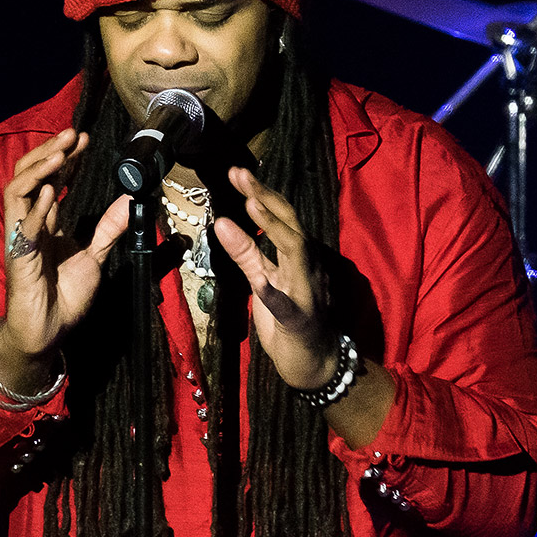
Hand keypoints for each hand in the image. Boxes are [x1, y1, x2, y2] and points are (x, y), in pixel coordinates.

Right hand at [0, 129, 128, 379]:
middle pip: (31, 176)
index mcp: (47, 221)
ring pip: (18, 191)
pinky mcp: (18, 255)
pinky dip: (36, 208)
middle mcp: (30, 223)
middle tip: (72, 133)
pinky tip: (51, 193)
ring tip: (60, 153)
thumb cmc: (64, 297)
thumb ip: (109, 228)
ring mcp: (21, 237)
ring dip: (39, 169)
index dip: (65, 157)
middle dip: (51, 152)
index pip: (51, 178)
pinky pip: (22, 225)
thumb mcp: (95, 256)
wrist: (48, 332)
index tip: (83, 138)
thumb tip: (132, 200)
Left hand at [211, 167, 333, 388]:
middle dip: (266, 197)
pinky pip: (290, 308)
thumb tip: (221, 220)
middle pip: (291, 225)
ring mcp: (307, 293)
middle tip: (240, 174)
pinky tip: (262, 286)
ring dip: (275, 229)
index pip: (281, 217)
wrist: (314, 364)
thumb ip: (245, 252)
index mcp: (296, 257)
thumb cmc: (288, 320)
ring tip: (252, 205)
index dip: (261, 193)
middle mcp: (307, 267)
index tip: (237, 172)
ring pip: (297, 254)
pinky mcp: (301, 322)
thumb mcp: (262, 280)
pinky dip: (276, 296)